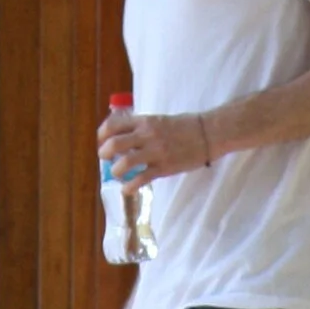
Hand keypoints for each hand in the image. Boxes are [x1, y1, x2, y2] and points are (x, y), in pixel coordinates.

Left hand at [98, 103, 214, 186]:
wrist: (207, 134)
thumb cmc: (184, 126)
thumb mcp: (159, 120)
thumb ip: (141, 126)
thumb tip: (123, 135)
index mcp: (144, 121)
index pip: (114, 124)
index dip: (102, 134)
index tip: (102, 141)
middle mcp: (147, 135)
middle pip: (115, 144)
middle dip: (105, 153)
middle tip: (106, 159)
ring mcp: (155, 152)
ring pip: (125, 163)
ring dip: (116, 171)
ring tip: (117, 174)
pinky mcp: (164, 168)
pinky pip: (141, 179)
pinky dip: (129, 186)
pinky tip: (126, 189)